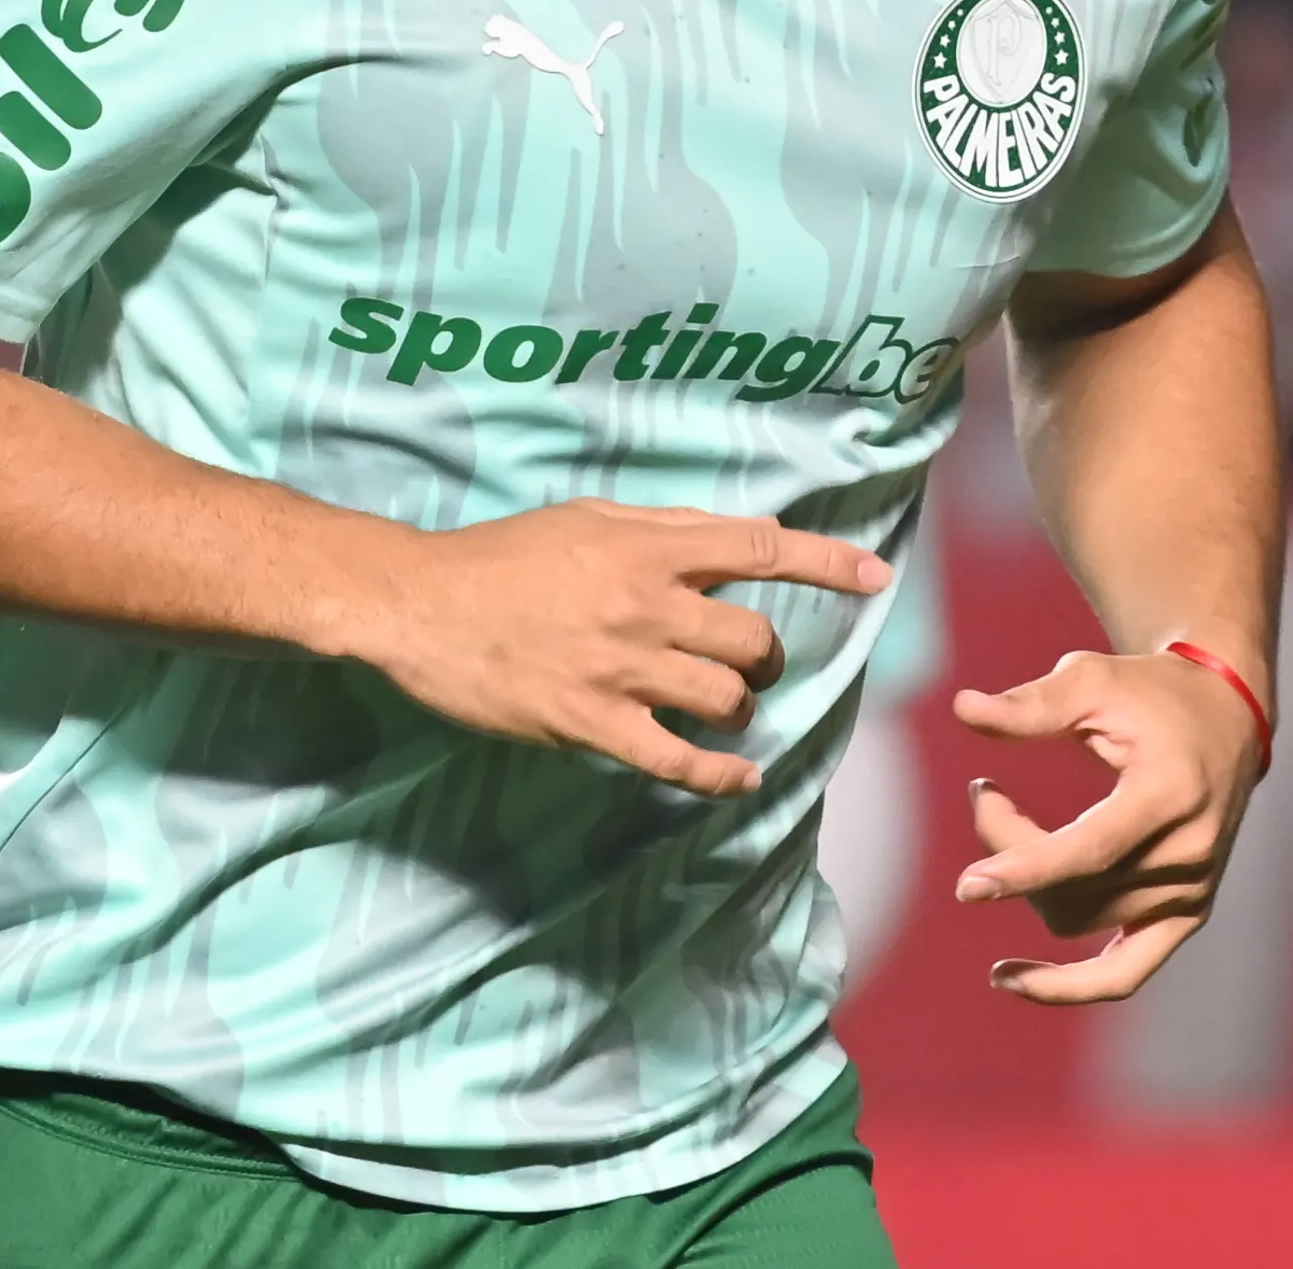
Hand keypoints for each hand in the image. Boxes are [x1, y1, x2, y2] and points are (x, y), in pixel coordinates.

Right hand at [357, 501, 890, 798]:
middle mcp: (642, 603)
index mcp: (643, 545)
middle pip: (752, 640)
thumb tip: (745, 536)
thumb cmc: (498, 555)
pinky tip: (738, 776)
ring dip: (736, 708)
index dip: (828, 561)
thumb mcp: (583, 515)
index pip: (758, 548)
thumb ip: (664, 527)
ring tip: (717, 706)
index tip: (876, 576)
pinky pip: (681, 760)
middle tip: (741, 663)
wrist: (417, 604)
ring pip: (726, 700)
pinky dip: (722, 774)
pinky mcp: (590, 723)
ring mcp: (619, 668)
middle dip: (762, 657)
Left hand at [951, 645, 1266, 1003]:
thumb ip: (1029, 705)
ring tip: (1004, 817)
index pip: (1090, 851)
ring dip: (1026, 883)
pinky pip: (1124, 973)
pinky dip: (1069, 986)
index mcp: (1170, 796)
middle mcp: (1189, 856)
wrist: (1224, 719)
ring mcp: (1191, 893)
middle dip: (1008, 847)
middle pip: (1072, 886)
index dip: (1025, 869)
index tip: (967, 887)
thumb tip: (962, 709)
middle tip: (984, 792)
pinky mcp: (1185, 915)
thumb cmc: (1149, 694)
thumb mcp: (1090, 680)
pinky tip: (1011, 978)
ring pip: (1078, 920)